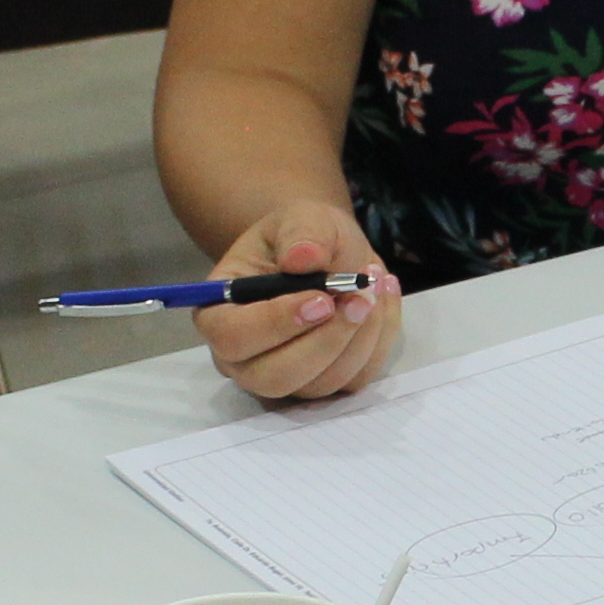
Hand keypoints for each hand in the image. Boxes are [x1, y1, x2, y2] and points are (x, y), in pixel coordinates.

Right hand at [198, 203, 403, 400]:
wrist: (329, 253)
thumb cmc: (301, 237)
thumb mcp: (299, 217)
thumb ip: (300, 233)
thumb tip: (301, 259)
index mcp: (220, 313)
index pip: (232, 337)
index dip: (275, 324)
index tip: (322, 299)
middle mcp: (245, 358)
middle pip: (274, 377)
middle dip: (325, 340)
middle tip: (360, 297)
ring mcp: (286, 377)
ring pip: (321, 383)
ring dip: (360, 338)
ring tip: (375, 285)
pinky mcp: (326, 386)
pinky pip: (356, 379)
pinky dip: (379, 341)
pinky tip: (383, 298)